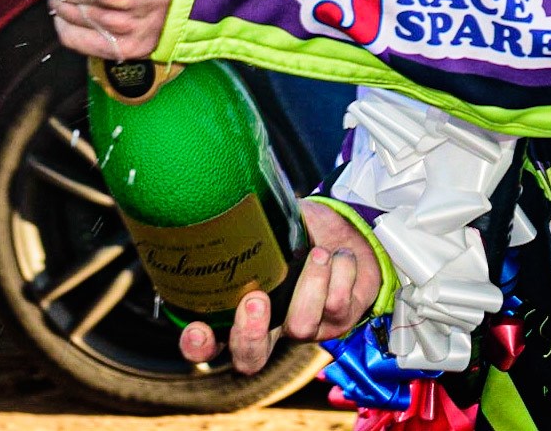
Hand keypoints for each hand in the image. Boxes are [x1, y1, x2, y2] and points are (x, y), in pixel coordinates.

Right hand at [179, 200, 383, 373]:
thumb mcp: (272, 220)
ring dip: (311, 285)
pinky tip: (340, 256)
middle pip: (249, 360)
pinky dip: (341, 273)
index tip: (198, 327)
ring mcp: (305, 328)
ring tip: (319, 253)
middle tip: (255, 300)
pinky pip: (337, 306)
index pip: (207, 343)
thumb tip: (223, 191)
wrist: (352, 231)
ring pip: (300, 327)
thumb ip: (248, 217)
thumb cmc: (303, 228)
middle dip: (249, 335)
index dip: (197, 346)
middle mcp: (271, 325)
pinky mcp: (338, 322)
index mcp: (242, 305)